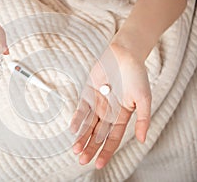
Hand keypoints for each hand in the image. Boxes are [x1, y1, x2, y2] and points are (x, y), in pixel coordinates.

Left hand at [70, 45, 150, 168]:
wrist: (124, 54)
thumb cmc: (136, 75)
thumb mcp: (144, 98)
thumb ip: (143, 119)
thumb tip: (142, 140)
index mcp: (122, 116)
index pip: (112, 138)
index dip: (106, 151)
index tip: (98, 163)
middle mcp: (108, 112)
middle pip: (97, 134)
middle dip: (90, 147)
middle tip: (82, 160)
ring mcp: (97, 104)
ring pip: (87, 125)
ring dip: (81, 136)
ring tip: (75, 150)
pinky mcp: (88, 94)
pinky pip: (81, 109)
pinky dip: (77, 119)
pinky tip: (73, 129)